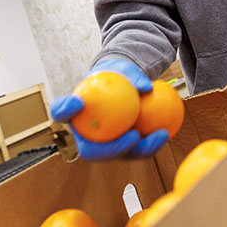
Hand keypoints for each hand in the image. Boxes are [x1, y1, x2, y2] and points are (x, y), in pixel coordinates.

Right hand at [49, 59, 169, 159]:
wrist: (122, 85)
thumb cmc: (117, 75)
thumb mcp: (124, 69)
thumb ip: (133, 76)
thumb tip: (147, 87)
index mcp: (72, 111)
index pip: (60, 112)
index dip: (64, 110)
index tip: (77, 102)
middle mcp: (82, 135)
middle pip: (89, 151)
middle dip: (110, 150)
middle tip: (133, 136)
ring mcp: (99, 147)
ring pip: (114, 156)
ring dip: (137, 151)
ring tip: (158, 136)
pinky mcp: (117, 150)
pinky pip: (132, 152)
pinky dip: (149, 146)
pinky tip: (165, 133)